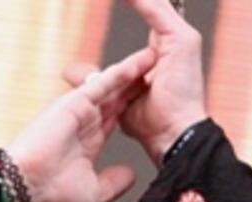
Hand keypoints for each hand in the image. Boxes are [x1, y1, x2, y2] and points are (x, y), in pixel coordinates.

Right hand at [4, 47, 155, 201]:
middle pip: (115, 100)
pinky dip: (121, 72)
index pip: (114, 121)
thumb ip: (113, 184)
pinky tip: (140, 62)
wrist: (28, 189)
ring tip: (154, 57)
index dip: (133, 109)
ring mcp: (78, 112)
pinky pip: (102, 83)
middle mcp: (83, 125)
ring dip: (132, 73)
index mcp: (87, 145)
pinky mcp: (75, 103)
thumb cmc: (53, 198)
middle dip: (135, 86)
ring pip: (111, 88)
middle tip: (157, 72)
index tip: (153, 102)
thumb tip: (130, 175)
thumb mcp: (94, 195)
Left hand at [65, 0, 208, 164]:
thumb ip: (97, 79)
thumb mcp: (115, 97)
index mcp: (162, 55)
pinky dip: (136, 1)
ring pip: (154, 3)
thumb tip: (69, 72)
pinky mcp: (182, 41)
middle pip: (152, 5)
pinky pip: (155, 9)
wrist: (171, 138)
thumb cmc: (153, 127)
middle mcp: (173, 44)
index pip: (147, 17)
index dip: (130, 2)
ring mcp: (180, 41)